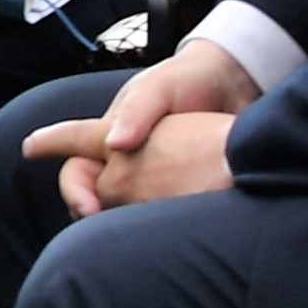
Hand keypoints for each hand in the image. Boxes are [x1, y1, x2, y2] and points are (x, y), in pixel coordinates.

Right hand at [16, 31, 263, 219]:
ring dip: (121, 219)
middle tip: (97, 216)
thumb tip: (113, 146)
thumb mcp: (160, 88)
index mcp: (111, 133)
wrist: (238, 87)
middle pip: (94, 194)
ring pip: (124, 209)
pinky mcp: (181, 190)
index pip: (76, 160)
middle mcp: (126, 159)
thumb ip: (135, 113)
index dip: (69, 182)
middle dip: (88, 207)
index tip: (74, 200)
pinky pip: (158, 214)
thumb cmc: (191, 78)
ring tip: (131, 228)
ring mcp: (154, 178)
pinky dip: (155, 223)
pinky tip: (169, 228)